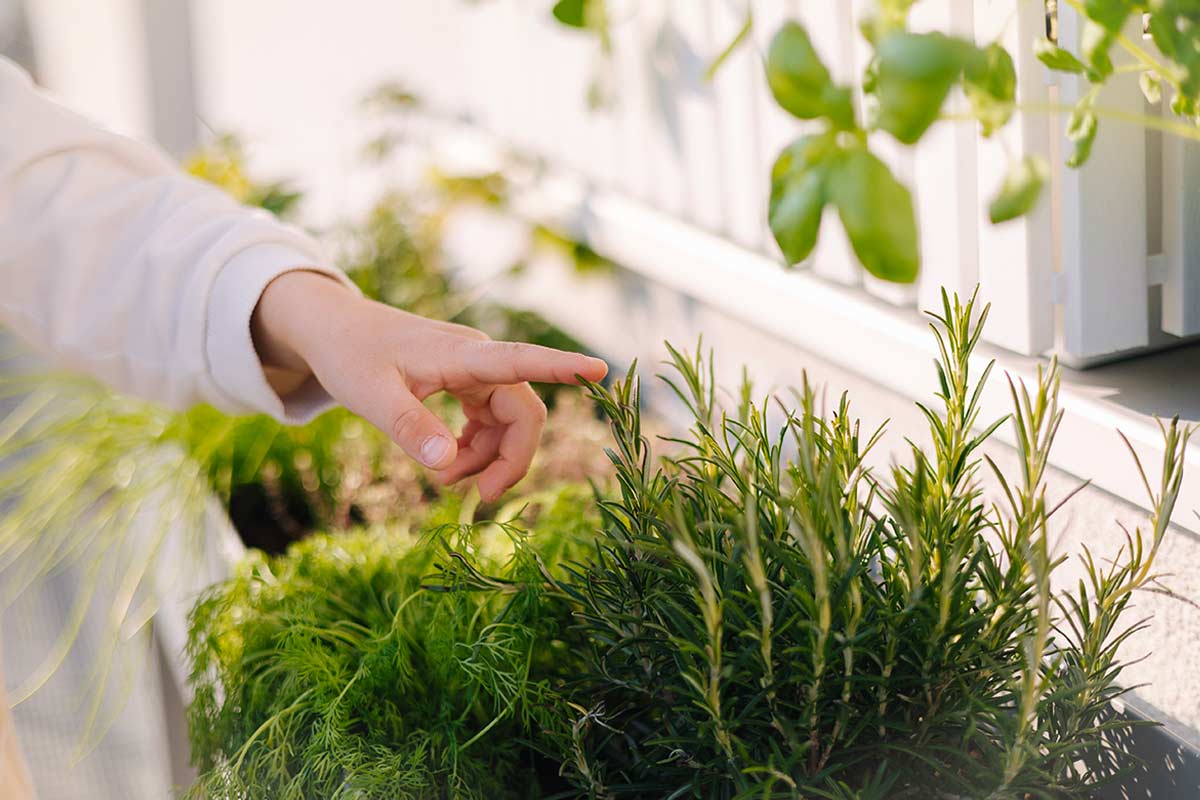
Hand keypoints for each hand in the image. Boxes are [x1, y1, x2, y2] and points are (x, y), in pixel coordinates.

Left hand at [251, 271, 607, 500]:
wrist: (332, 328)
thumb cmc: (349, 354)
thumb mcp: (370, 395)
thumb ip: (410, 429)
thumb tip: (447, 466)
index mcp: (462, 355)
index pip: (522, 360)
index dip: (563, 367)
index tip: (600, 368)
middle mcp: (476, 359)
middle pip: (522, 411)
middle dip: (511, 458)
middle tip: (479, 498)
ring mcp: (471, 371)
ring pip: (507, 420)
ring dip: (488, 457)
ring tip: (446, 482)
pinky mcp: (462, 381)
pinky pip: (488, 420)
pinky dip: (474, 448)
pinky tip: (447, 465)